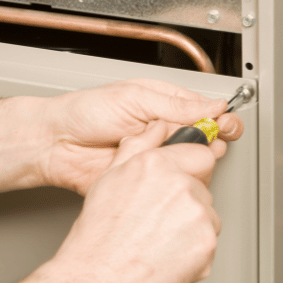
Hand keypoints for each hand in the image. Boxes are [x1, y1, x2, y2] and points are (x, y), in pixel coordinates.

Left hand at [37, 79, 243, 194]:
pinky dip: (175, 180)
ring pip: (191, 163)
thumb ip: (175, 105)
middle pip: (203, 138)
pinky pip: (170, 183)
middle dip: (213, 140)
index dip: (220, 118)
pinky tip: (172, 172)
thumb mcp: (135, 99)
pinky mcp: (147, 180)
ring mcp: (156, 156)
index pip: (204, 110)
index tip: (226, 124)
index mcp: (164, 105)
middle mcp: (163, 131)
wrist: (57, 144)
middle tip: (212, 140)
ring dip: (195, 160)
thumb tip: (213, 105)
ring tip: (185, 153)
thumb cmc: (86, 113)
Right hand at [48, 121, 221, 282]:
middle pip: (203, 187)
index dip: (190, 169)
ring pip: (208, 215)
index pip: (200, 154)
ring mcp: (198, 215)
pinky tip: (167, 254)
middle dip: (188, 201)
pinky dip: (194, 250)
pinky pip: (209, 242)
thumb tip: (156, 128)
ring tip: (159, 240)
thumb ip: (138, 146)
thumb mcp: (109, 178)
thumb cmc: (98, 237)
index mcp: (158, 165)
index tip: (182, 181)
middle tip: (158, 220)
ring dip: (192, 226)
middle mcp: (181, 186)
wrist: (98, 281)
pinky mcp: (207, 244)